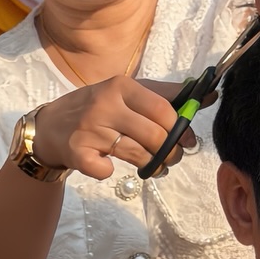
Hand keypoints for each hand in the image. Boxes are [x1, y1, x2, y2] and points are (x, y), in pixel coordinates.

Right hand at [28, 76, 193, 180]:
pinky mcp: (77, 153)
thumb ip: (166, 94)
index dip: (181, 128)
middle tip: (173, 157)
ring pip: (138, 155)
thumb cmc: (96, 107)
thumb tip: (209, 95)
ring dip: (153, 166)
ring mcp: (90, 130)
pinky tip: (109, 166)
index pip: (162, 109)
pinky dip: (111, 173)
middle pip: (154, 135)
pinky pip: (106, 171)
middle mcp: (105, 105)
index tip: (188, 139)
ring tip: (155, 166)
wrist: (50, 125)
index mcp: (121, 85)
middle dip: (171, 152)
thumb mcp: (126, 92)